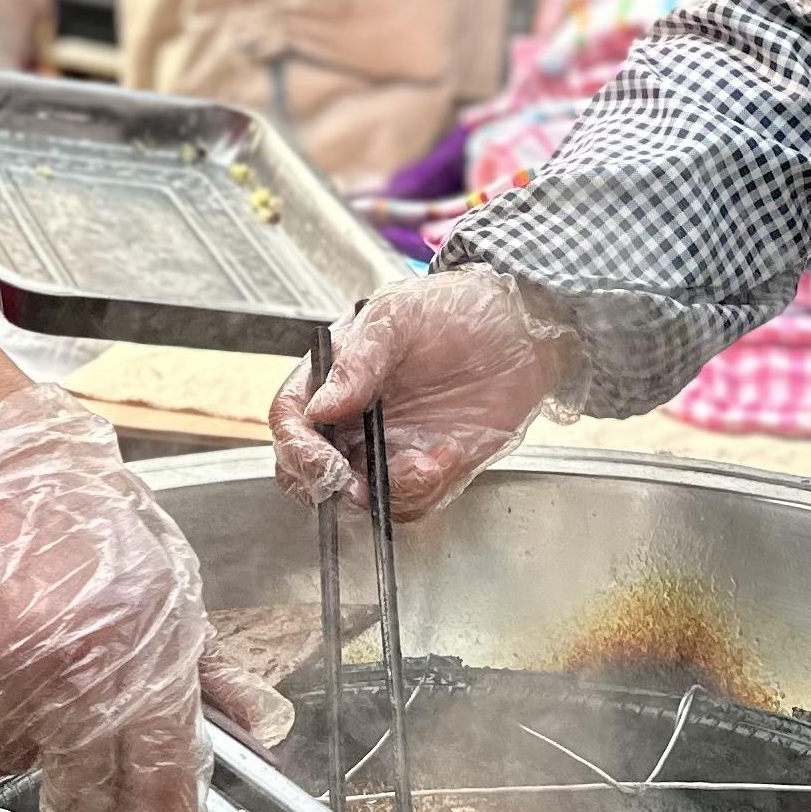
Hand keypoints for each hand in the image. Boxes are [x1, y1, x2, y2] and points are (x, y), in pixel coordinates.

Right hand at [0, 367, 284, 811]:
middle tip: (91, 737)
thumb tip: (255, 726)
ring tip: (29, 648)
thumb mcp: (156, 563)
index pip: (163, 772)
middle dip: (95, 786)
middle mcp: (63, 671)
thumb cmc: (60, 493)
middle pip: (85, 795)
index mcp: (133, 639)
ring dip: (33, 729)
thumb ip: (203, 659)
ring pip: (20, 758)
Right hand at [269, 267, 573, 521]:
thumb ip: (357, 360)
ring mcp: (387, 450)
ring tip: (427, 461)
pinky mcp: (427, 470)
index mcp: (332, 380)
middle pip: (309, 473)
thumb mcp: (398, 316)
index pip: (291, 422)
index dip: (297, 448)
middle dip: (328, 486)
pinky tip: (448, 452)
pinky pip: (409, 502)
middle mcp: (351, 422)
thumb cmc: (452, 309)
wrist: (519, 327)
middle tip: (356, 482)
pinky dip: (424, 489)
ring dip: (386, 492)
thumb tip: (319, 407)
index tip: (322, 462)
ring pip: (359, 499)